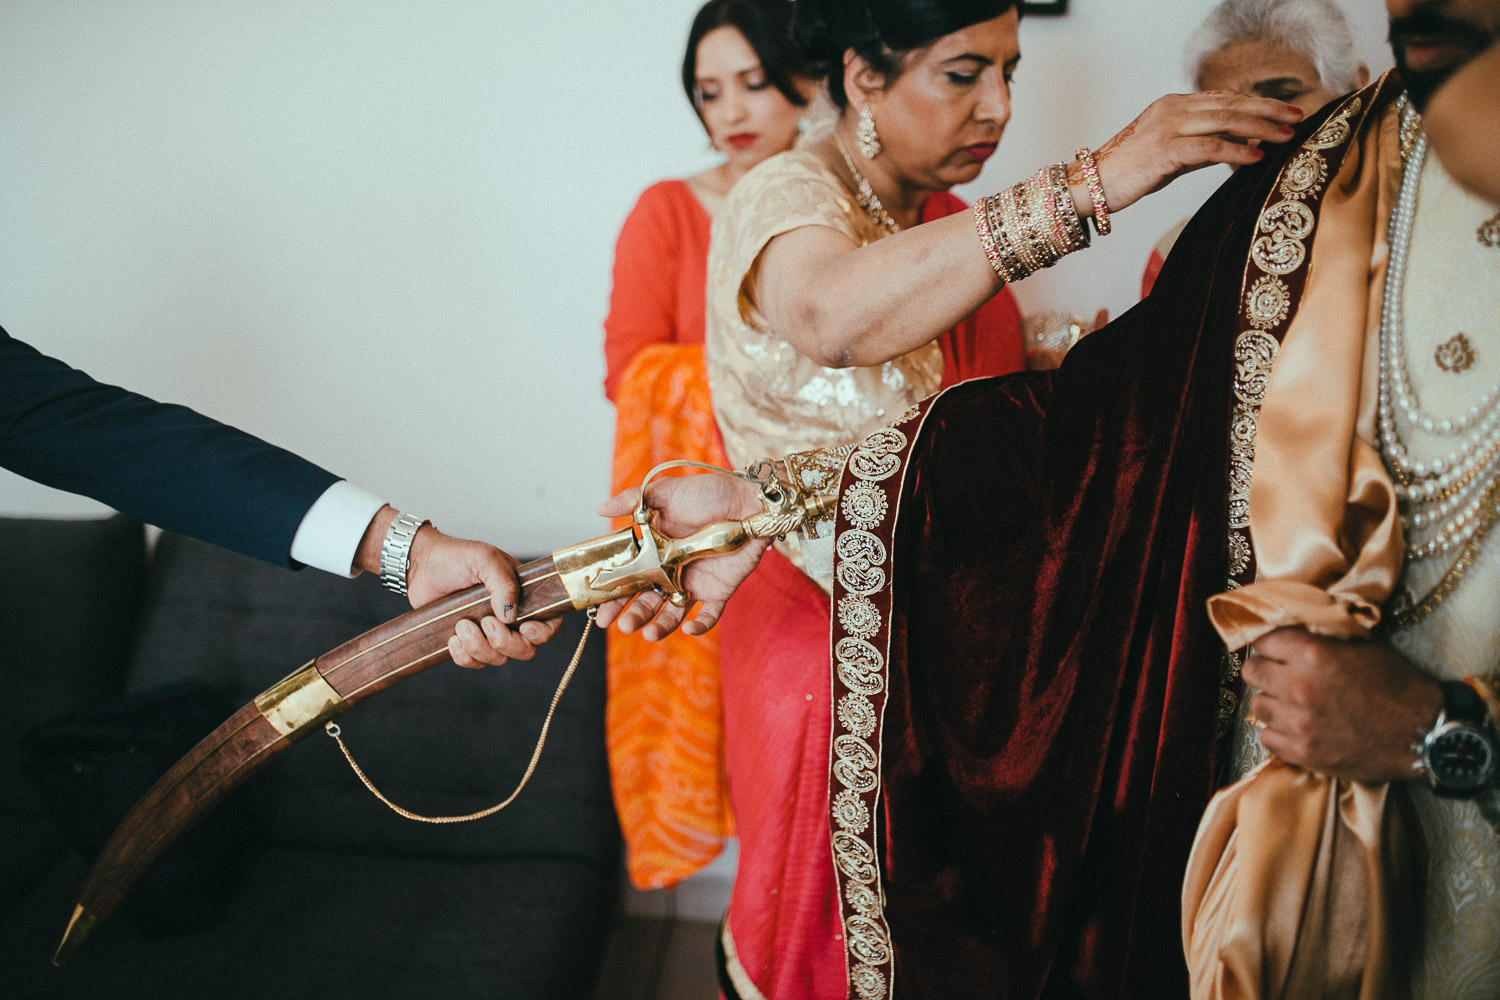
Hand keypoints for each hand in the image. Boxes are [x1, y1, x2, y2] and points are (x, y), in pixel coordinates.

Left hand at [357, 506, 561, 668]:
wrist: (421, 565)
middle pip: (526, 649)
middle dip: (506, 643)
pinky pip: (475, 663)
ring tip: (460, 624)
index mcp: (523, 595)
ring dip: (480, 647)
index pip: (549, 622)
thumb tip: (510, 615)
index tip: (524, 628)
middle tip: (485, 623)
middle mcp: (510, 617)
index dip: (543, 633)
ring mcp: (488, 632)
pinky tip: (452, 638)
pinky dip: (464, 656)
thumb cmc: (456, 556)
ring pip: (499, 659)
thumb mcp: (485, 559)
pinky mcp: (467, 642)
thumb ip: (503, 583)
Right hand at [593, 473, 768, 640]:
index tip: (598, 611)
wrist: (747, 500)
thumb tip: (599, 510)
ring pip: (672, 613)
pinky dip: (699, 626)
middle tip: (622, 625)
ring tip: (648, 634)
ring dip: (660, 626)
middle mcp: (670, 572)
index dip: (613, 596)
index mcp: (653, 552)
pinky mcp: (718, 592)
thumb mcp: (666, 492)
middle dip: (634, 615)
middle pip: (647, 601)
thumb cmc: (708, 493)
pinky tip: (688, 629)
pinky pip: (709, 616)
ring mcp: (693, 583)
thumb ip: (632, 500)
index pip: (627, 579)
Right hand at [1072, 92, 1304, 216]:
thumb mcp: (1171, 154)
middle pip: (1230, 104)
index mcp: (1173, 105)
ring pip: (1224, 121)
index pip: (1224, 98)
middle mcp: (1172, 109)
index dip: (1257, 104)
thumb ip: (1202, 146)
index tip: (1284, 111)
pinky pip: (1209, 147)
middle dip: (1267, 110)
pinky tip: (1256, 156)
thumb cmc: (1129, 172)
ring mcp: (1168, 127)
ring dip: (1259, 128)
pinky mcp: (1164, 149)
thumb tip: (1238, 148)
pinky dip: (1235, 151)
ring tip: (1285, 136)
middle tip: (1297, 116)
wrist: (1091, 185)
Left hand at [1241, 628, 1442, 783]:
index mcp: (1313, 655)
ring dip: (1272, 703)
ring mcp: (1299, 723)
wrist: (1424, 733)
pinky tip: (1297, 728)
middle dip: (1265, 670)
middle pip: (1251, 672)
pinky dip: (1279, 732)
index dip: (1271, 645)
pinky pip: (1268, 738)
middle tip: (1280, 676)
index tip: (1278, 650)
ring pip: (1257, 706)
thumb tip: (1292, 633)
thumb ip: (1321, 639)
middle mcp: (1299, 687)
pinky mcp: (1304, 753)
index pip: (1263, 641)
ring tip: (1291, 704)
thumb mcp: (1362, 646)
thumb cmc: (1398, 686)